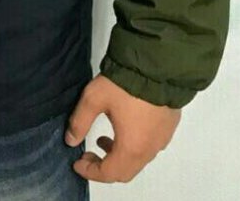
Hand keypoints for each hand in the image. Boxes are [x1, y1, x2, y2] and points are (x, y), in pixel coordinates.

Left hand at [65, 73, 180, 182]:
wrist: (157, 66)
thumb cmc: (124, 85)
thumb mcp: (93, 99)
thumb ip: (80, 122)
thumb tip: (70, 140)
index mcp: (131, 148)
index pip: (109, 174)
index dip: (90, 172)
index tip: (77, 163)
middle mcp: (150, 149)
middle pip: (125, 172)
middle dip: (103, 167)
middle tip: (88, 154)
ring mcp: (162, 139)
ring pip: (138, 160)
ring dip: (118, 156)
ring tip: (103, 138)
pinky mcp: (169, 127)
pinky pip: (149, 147)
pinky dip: (133, 146)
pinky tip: (124, 127)